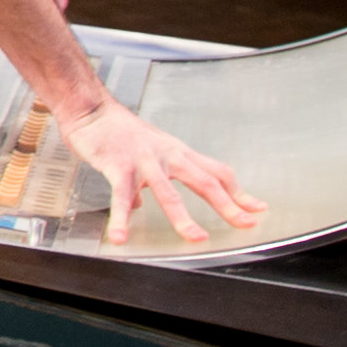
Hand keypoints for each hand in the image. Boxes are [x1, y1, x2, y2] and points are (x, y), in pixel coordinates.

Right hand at [62, 98, 264, 248]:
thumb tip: (137, 202)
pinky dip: (121, 218)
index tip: (256, 209)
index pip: (217, 172)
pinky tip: (121, 235)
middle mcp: (167, 156)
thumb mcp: (144, 152)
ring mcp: (144, 161)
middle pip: (205, 181)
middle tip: (244, 223)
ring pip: (169, 193)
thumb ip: (146, 180)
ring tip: (195, 238)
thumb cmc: (116, 129)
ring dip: (183, 218)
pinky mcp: (118, 165)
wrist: (90, 108)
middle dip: (227, 205)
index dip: (238, 192)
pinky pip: (121, 196)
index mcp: (177, 153)